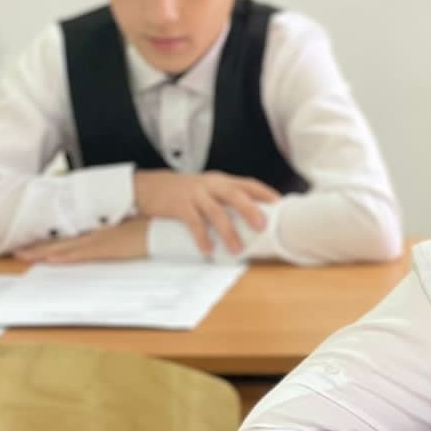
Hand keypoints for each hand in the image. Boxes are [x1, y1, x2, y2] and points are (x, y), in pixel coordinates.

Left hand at [16, 219, 147, 262]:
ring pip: (66, 247)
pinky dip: (65, 256)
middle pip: (62, 241)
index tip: (34, 245)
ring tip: (24, 256)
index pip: (70, 237)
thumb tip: (109, 238)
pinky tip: (51, 259)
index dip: (50, 241)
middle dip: (39, 247)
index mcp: (101, 230)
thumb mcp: (131, 229)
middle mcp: (96, 233)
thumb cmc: (152, 227)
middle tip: (18, 252)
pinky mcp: (108, 249)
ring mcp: (101, 240)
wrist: (166, 225)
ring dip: (44, 252)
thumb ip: (117, 233)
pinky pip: (82, 254)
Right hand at [133, 170, 279, 255]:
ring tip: (237, 249)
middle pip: (235, 195)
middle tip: (262, 226)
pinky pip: (194, 222)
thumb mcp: (208, 189)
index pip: (248, 183)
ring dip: (228, 232)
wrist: (150, 186)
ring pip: (215, 212)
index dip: (265, 193)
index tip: (280, 205)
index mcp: (221, 180)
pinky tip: (208, 250)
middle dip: (250, 210)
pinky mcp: (179, 205)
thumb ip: (226, 200)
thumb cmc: (185, 192)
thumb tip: (251, 221)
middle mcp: (211, 184)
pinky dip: (202, 237)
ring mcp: (195, 193)